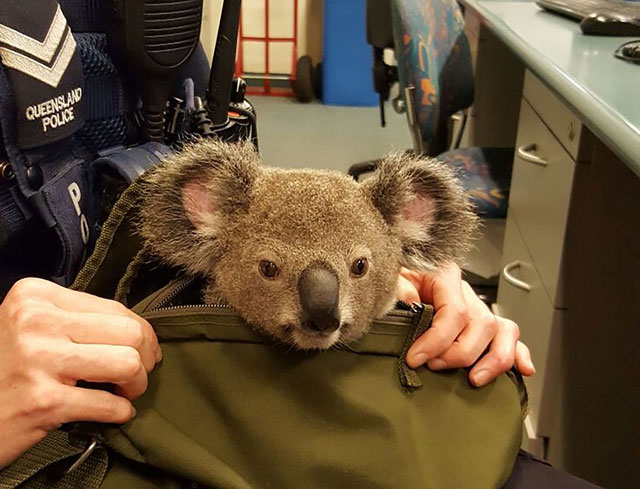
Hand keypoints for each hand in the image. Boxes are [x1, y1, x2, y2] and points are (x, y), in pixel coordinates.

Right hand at [0, 278, 161, 468]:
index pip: (115, 307)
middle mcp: (35, 322)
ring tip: (125, 392)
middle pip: (129, 333)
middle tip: (138, 374)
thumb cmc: (7, 370)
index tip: (144, 349)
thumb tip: (139, 331)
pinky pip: (109, 404)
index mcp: (35, 296)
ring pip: (128, 364)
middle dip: (145, 358)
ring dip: (136, 385)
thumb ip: (79, 320)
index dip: (141, 332)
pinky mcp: (42, 402)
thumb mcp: (33, 327)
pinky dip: (120, 412)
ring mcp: (38, 361)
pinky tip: (113, 412)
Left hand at [396, 263, 534, 386]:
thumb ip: (399, 287)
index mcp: (445, 276)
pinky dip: (518, 353)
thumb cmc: (396, 277)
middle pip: (481, 325)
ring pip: (501, 331)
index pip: (455, 311)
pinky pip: (508, 335)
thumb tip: (410, 301)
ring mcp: (477, 307)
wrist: (399, 274)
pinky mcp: (481, 323)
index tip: (416, 359)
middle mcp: (466, 291)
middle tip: (434, 366)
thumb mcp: (392, 276)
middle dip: (459, 353)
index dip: (437, 340)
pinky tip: (523, 369)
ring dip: (492, 360)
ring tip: (473, 379)